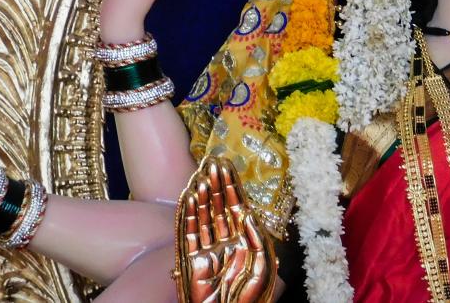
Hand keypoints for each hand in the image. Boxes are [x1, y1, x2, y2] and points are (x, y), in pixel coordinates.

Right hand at [177, 157, 272, 302]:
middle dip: (216, 184)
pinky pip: (188, 233)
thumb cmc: (250, 297)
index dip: (231, 185)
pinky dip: (188, 214)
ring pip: (203, 215)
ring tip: (202, 174)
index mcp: (245, 239)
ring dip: (202, 195)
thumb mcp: (262, 265)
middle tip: (213, 161)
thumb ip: (256, 237)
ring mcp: (207, 248)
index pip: (237, 205)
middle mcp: (226, 240)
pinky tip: (189, 197)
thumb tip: (247, 212)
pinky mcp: (191, 260)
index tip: (227, 165)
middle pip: (219, 206)